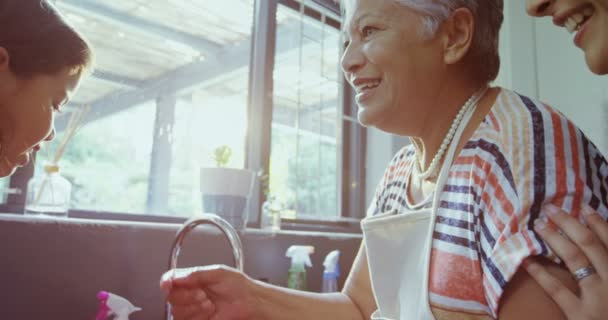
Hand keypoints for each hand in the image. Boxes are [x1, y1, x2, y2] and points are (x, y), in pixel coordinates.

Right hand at [160, 265, 259, 319]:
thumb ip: (196, 274)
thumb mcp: (218, 273)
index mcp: (192, 280)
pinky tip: (210, 313)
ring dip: (195, 308)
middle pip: (171, 298)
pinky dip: (198, 317)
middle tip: (203, 294)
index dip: (167, 282)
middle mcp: (190, 295)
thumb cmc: (238, 286)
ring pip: (178, 312)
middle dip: (187, 297)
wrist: (250, 303)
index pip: (170, 280)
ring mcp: (193, 310)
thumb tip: (177, 277)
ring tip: (210, 304)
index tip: (169, 284)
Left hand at [524, 204, 607, 319]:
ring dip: (555, 239)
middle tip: (550, 208)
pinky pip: (559, 291)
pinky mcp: (583, 317)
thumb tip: (597, 239)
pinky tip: (527, 260)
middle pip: (591, 245)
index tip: (582, 207)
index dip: (598, 222)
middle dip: (570, 223)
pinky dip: (542, 273)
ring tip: (538, 225)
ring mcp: (601, 300)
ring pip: (576, 261)